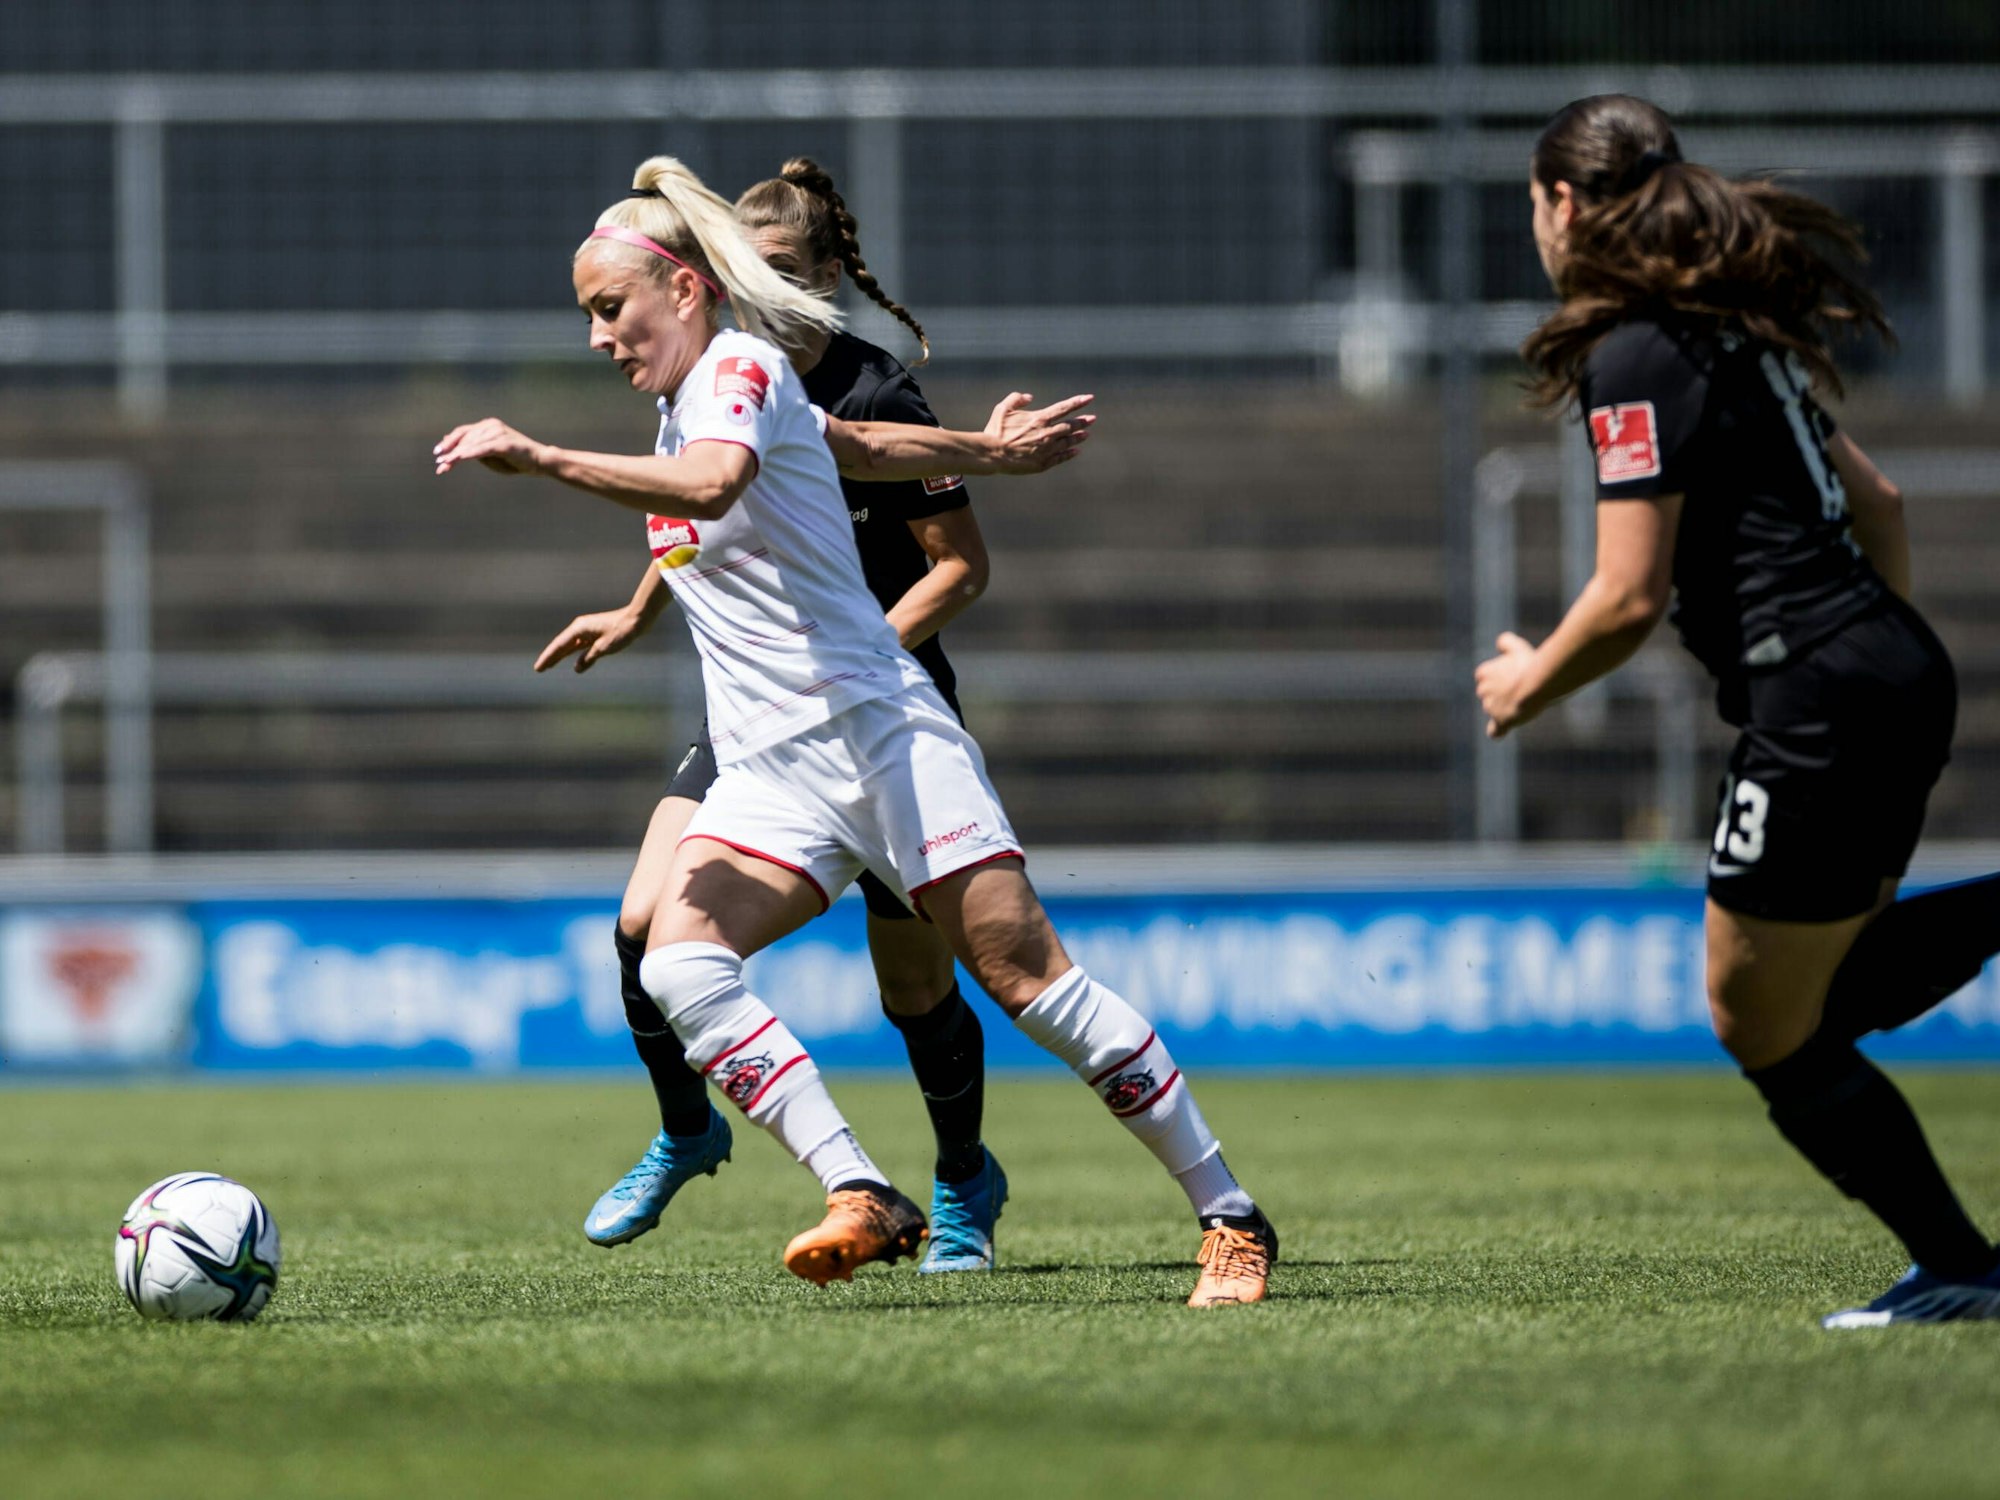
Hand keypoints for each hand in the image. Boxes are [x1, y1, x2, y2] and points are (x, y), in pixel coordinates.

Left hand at [434, 418, 551, 476]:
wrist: (539, 461)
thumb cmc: (515, 460)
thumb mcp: (490, 456)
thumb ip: (474, 450)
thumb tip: (454, 448)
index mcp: (487, 425)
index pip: (463, 432)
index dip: (449, 443)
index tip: (437, 454)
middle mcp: (491, 425)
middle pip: (465, 438)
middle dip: (450, 452)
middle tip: (439, 464)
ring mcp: (498, 432)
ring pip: (471, 444)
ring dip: (457, 455)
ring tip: (445, 464)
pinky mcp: (504, 443)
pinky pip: (483, 448)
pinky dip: (469, 454)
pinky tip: (459, 459)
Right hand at [533, 608, 649, 673]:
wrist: (637, 619)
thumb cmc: (621, 632)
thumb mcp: (603, 648)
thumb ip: (588, 658)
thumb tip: (577, 668)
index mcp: (579, 629)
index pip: (559, 646)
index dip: (548, 658)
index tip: (538, 668)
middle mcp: (580, 628)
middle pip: (562, 645)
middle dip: (551, 657)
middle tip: (539, 669)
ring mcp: (588, 631)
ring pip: (571, 646)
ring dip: (561, 656)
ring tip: (550, 666)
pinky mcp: (597, 634)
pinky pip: (582, 646)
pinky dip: (576, 654)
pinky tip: (574, 663)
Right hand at [983, 392, 1095, 472]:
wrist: (993, 454)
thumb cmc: (996, 431)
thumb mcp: (1002, 409)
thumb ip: (1016, 399)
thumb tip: (1030, 397)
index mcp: (1039, 419)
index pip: (1064, 408)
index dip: (1078, 402)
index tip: (1090, 398)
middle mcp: (1047, 433)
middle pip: (1070, 426)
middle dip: (1083, 421)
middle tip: (1093, 419)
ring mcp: (1046, 449)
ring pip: (1068, 441)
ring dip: (1078, 437)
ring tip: (1086, 434)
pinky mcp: (1043, 463)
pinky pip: (1060, 458)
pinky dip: (1069, 454)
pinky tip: (1076, 451)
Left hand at [1475, 631, 1541, 738]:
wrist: (1537, 684)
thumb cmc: (1529, 664)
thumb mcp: (1518, 647)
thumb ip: (1507, 642)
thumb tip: (1500, 643)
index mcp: (1483, 673)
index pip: (1485, 677)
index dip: (1499, 677)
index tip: (1514, 675)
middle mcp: (1483, 691)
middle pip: (1489, 695)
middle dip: (1502, 693)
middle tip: (1523, 688)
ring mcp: (1491, 708)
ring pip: (1495, 711)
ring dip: (1506, 708)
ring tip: (1526, 702)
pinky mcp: (1501, 721)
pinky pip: (1495, 731)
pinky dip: (1498, 730)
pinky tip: (1503, 729)